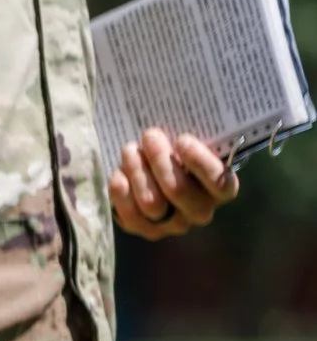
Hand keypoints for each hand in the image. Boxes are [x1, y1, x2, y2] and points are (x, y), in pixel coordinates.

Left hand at [111, 128, 238, 239]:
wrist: (155, 172)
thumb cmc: (180, 152)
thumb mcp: (192, 144)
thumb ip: (192, 138)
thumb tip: (179, 111)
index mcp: (221, 189)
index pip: (219, 184)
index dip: (199, 162)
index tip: (182, 139)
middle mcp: (199, 211)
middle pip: (178, 190)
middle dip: (160, 160)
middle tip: (150, 136)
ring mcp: (171, 224)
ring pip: (151, 203)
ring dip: (137, 171)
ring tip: (130, 149)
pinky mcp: (144, 229)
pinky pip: (130, 215)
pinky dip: (121, 191)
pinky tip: (118, 173)